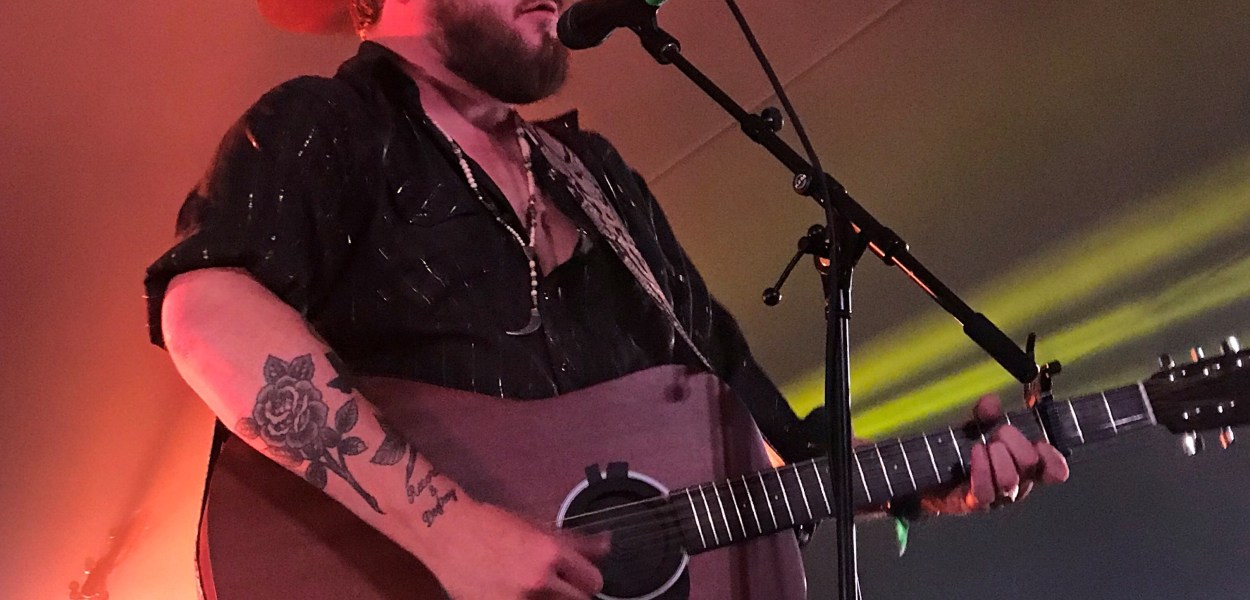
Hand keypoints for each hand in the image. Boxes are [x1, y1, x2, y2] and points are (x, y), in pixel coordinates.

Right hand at [422, 498, 610, 599]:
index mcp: (549, 553)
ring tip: (537, 589)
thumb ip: (575, 541)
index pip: (593, 580)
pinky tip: (520, 593)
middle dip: (574, 593)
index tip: (580, 576)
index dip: (588, 578)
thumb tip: (606, 545)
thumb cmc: (493, 525)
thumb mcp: (537, 526)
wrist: (449, 534)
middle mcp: (538, 582)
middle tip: (562, 584)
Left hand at [926, 395, 1068, 513]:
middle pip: (1030, 465)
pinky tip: (976, 452)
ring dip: (997, 457)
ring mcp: (997, 497)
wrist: (931, 477)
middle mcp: (1017, 485)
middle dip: (1015, 442)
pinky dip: (981, 469)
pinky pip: (984, 492)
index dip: (1053, 458)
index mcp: (1026, 468)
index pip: (1055, 471)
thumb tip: (991, 402)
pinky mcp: (975, 504)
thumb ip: (985, 414)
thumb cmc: (961, 452)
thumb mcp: (974, 427)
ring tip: (984, 444)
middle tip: (999, 433)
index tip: (1039, 443)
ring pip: (1009, 481)